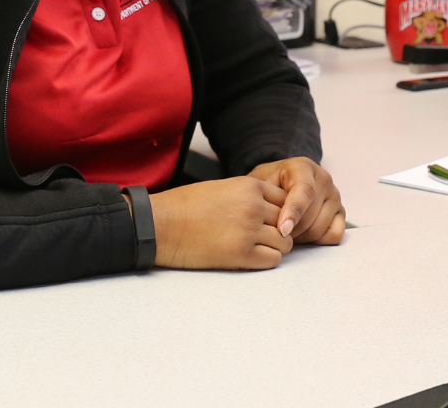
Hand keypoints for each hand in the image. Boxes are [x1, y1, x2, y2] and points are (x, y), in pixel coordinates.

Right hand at [147, 174, 292, 269]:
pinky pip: (272, 259)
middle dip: (279, 231)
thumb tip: (266, 209)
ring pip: (285, 242)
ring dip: (275, 247)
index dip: (280, 213)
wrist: (160, 224)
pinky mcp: (240, 253)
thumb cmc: (184, 206)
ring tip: (256, 250)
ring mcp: (249, 229)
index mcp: (250, 186)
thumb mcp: (222, 189)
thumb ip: (246, 196)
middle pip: (287, 221)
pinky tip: (250, 259)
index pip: (286, 199)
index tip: (268, 222)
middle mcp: (254, 206)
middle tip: (262, 239)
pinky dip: (266, 261)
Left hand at [250, 156, 346, 244]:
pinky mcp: (340, 211)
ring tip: (287, 232)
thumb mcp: (260, 184)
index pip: (304, 191)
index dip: (293, 212)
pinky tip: (304, 235)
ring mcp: (334, 195)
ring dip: (301, 237)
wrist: (279, 183)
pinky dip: (318, 241)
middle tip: (275, 233)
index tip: (282, 230)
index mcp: (303, 167)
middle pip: (310, 215)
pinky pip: (334, 234)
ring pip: (320, 228)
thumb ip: (262, 196)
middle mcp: (323, 178)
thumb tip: (268, 217)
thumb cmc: (268, 185)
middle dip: (291, 231)